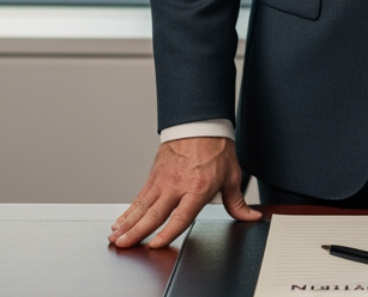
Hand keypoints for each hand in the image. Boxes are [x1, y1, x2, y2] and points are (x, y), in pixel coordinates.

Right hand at [109, 136, 262, 248]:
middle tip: (124, 245)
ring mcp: (162, 181)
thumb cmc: (216, 149)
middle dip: (137, 232)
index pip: (181, 216)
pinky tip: (119, 222)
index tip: (155, 244)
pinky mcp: (153, 176)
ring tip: (115, 238)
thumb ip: (237, 202)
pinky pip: (139, 197)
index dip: (167, 232)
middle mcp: (177, 186)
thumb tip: (252, 216)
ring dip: (127, 224)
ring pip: (141, 207)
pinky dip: (128, 211)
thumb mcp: (231, 176)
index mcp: (198, 188)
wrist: (200, 123)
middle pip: (154, 214)